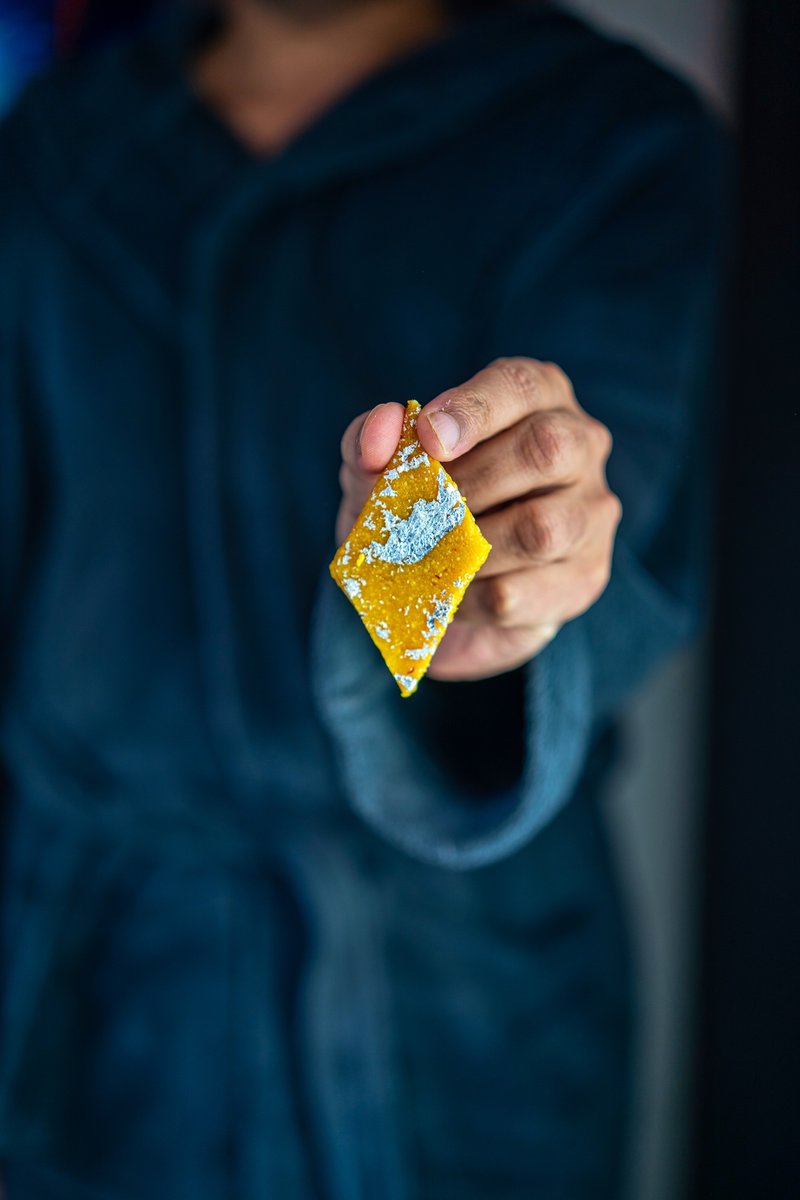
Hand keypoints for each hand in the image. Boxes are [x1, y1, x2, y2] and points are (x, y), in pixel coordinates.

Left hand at [337, 358, 621, 681]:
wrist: (439, 588)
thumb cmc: (419, 504)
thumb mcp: (379, 468)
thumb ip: (370, 440)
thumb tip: (383, 428)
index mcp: (538, 398)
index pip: (521, 385)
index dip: (474, 409)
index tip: (427, 437)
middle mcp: (581, 445)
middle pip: (547, 448)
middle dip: (471, 480)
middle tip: (424, 508)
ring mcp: (592, 514)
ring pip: (540, 529)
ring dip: (467, 546)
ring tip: (428, 554)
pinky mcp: (584, 578)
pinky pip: (519, 593)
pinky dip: (466, 595)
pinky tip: (446, 590)